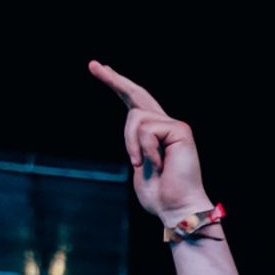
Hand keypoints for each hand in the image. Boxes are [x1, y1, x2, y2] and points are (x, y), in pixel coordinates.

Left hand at [88, 62, 213, 222]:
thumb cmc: (160, 196)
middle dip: (114, 80)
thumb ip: (136, 146)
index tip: (101, 69)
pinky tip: (158, 164)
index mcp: (156, 135)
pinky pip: (146, 129)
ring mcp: (175, 126)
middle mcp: (168, 126)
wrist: (178, 209)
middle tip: (94, 65)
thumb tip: (136, 133)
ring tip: (142, 165)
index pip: (136, 105)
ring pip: (135, 118)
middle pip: (138, 95)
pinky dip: (145, 149)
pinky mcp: (180, 130)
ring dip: (131, 143)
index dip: (119, 86)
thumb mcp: (140, 166)